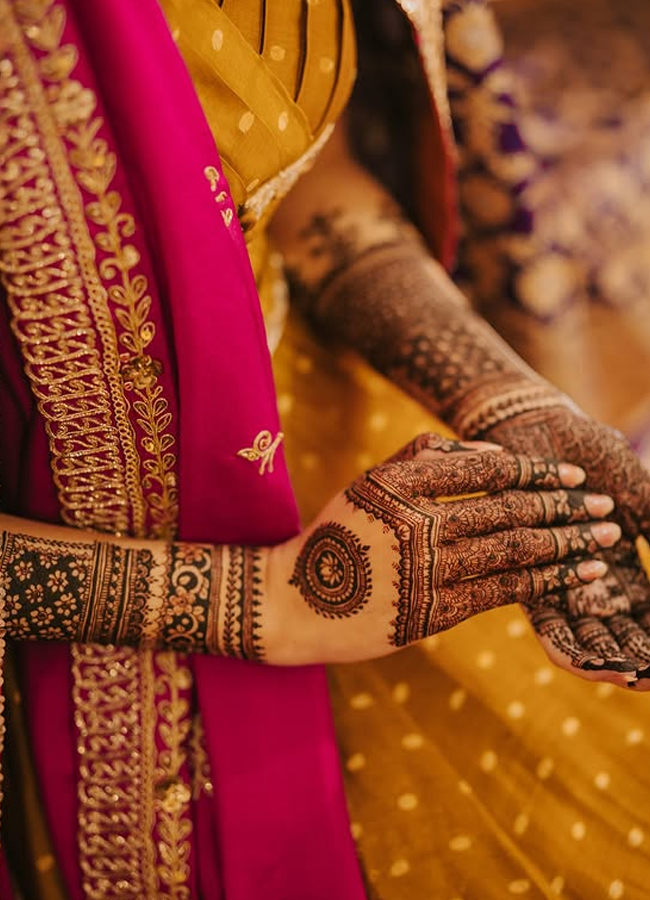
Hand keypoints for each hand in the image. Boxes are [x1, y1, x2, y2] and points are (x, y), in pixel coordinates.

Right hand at [265, 433, 620, 663]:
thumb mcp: (369, 484)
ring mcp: (424, 570)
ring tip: (606, 539)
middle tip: (606, 507)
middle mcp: (414, 523)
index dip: (537, 473)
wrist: (292, 601)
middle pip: (508, 512)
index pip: (486, 471)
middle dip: (566, 509)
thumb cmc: (338, 537)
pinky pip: (501, 592)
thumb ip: (424, 458)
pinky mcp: (431, 613)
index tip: (573, 476)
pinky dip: (546, 581)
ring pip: (513, 552)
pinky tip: (578, 574)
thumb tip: (493, 454)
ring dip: (567, 544)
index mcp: (400, 484)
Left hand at [484, 405, 649, 684]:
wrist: (532, 426)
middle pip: (613, 635)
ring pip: (580, 636)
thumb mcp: (636, 487)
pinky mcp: (520, 572)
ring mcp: (553, 578)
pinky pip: (542, 618)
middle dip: (633, 659)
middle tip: (646, 676)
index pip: (642, 616)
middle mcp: (586, 580)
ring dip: (604, 659)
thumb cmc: (590, 452)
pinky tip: (586, 663)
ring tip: (624, 677)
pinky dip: (567, 642)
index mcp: (619, 565)